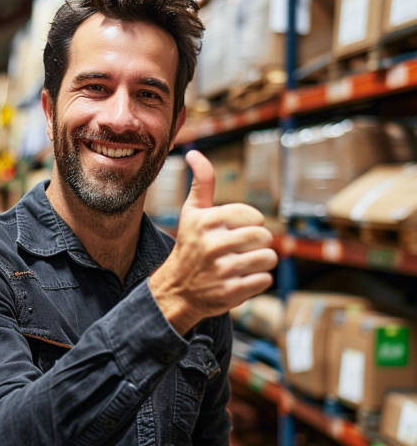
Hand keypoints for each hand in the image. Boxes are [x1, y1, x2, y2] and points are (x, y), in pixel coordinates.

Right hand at [148, 150, 277, 334]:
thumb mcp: (192, 212)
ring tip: (242, 264)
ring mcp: (222, 270)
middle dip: (258, 244)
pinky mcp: (231, 292)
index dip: (250, 224)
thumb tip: (194, 153)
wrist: (177, 289)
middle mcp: (214, 244)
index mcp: (207, 221)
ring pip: (269, 258)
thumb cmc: (190, 245)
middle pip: (265, 237)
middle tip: (240, 250)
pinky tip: (239, 279)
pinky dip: (256, 281)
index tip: (233, 232)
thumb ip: (201, 182)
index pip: (255, 217)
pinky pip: (265, 280)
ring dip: (260, 262)